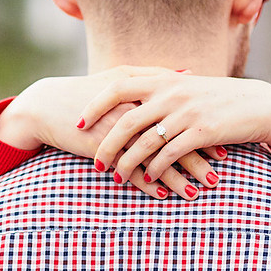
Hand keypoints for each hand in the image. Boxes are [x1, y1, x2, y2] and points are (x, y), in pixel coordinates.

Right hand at [0, 67, 219, 199]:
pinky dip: (147, 184)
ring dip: (176, 176)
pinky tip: (164, 196)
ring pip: (153, 156)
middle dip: (196, 158)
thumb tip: (189, 73)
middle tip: (218, 175)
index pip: (179, 115)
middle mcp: (131, 110)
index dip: (202, 131)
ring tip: (196, 193)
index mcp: (141, 93)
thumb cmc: (88, 93)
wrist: (46, 106)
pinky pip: (128, 169)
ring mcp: (116, 130)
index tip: (224, 146)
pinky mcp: (100, 147)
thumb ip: (156, 77)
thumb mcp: (121, 79)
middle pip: (171, 137)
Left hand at [76, 74, 270, 183]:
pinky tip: (148, 180)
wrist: (258, 104)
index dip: (94, 105)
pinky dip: (155, 169)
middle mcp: (171, 93)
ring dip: (128, 163)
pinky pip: (169, 154)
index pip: (117, 87)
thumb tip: (130, 101)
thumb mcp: (187, 88)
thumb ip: (159, 92)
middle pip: (125, 120)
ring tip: (117, 178)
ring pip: (144, 142)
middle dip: (106, 145)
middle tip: (95, 163)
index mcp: (163, 80)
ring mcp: (186, 112)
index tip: (79, 122)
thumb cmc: (219, 99)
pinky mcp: (202, 131)